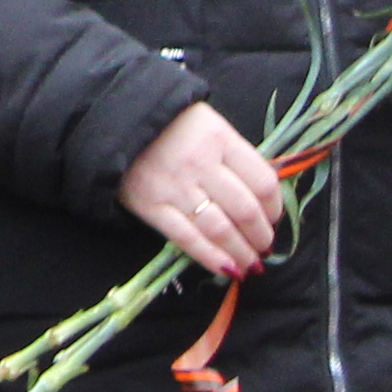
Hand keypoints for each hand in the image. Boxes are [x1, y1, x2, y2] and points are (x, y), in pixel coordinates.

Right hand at [118, 100, 288, 278]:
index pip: (262, 181)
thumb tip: (265, 201)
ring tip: (251, 263)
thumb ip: (236, 157)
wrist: (116, 122)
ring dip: (241, 252)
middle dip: (261, 236)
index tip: (274, 219)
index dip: (275, 208)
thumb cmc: (171, 125)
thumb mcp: (210, 126)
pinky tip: (228, 269)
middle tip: (264, 247)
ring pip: (220, 229)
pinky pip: (187, 239)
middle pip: (244, 210)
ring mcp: (174, 187)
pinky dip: (211, 257)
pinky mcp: (151, 207)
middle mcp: (200, 163)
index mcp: (219, 138)